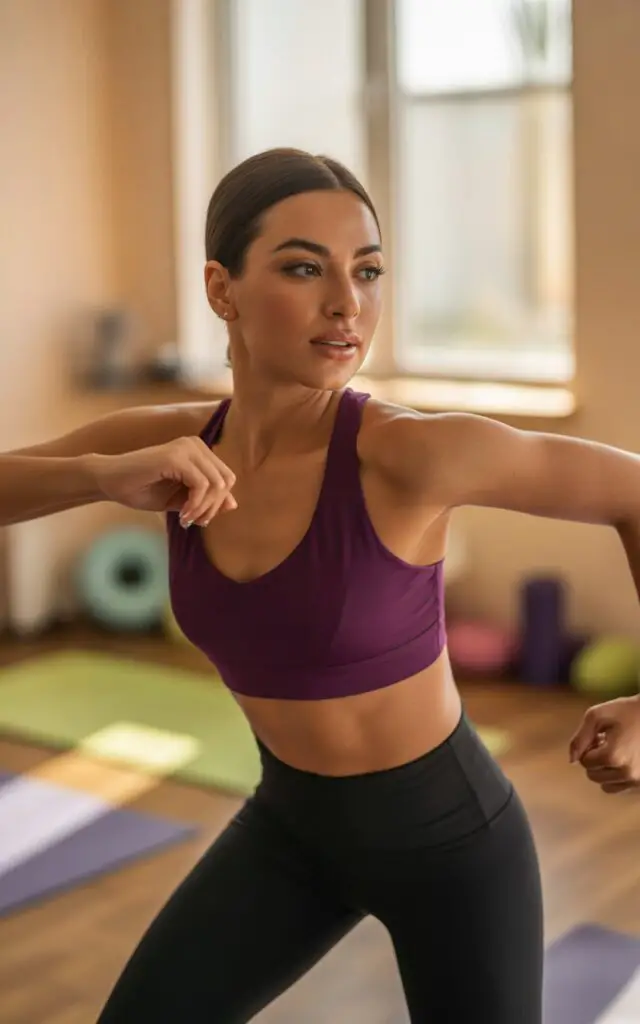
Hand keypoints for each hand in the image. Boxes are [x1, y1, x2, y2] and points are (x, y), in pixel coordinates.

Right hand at [91, 437, 236, 524]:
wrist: (109, 481)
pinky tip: (181, 515)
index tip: (198, 519)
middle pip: (226, 480)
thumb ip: (206, 499)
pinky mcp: (175, 456)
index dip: (217, 503)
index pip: (226, 478)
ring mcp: (186, 447)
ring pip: (217, 483)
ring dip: (204, 508)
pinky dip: (196, 505)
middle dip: (213, 507)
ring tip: (186, 519)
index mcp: (199, 451)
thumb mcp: (181, 499)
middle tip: (194, 521)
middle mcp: (195, 444)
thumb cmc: (142, 489)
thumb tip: (233, 504)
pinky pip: (202, 485)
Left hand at [569, 695, 639, 793]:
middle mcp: (626, 774)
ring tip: (617, 751)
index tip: (600, 735)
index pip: (585, 762)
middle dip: (596, 760)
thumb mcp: (597, 716)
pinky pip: (622, 788)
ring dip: (606, 771)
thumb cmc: (626, 711)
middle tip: (608, 743)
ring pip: (607, 786)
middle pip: (594, 776)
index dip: (589, 747)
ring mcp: (637, 781)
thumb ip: (580, 738)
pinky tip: (626, 759)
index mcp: (612, 756)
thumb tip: (572, 761)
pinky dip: (619, 778)